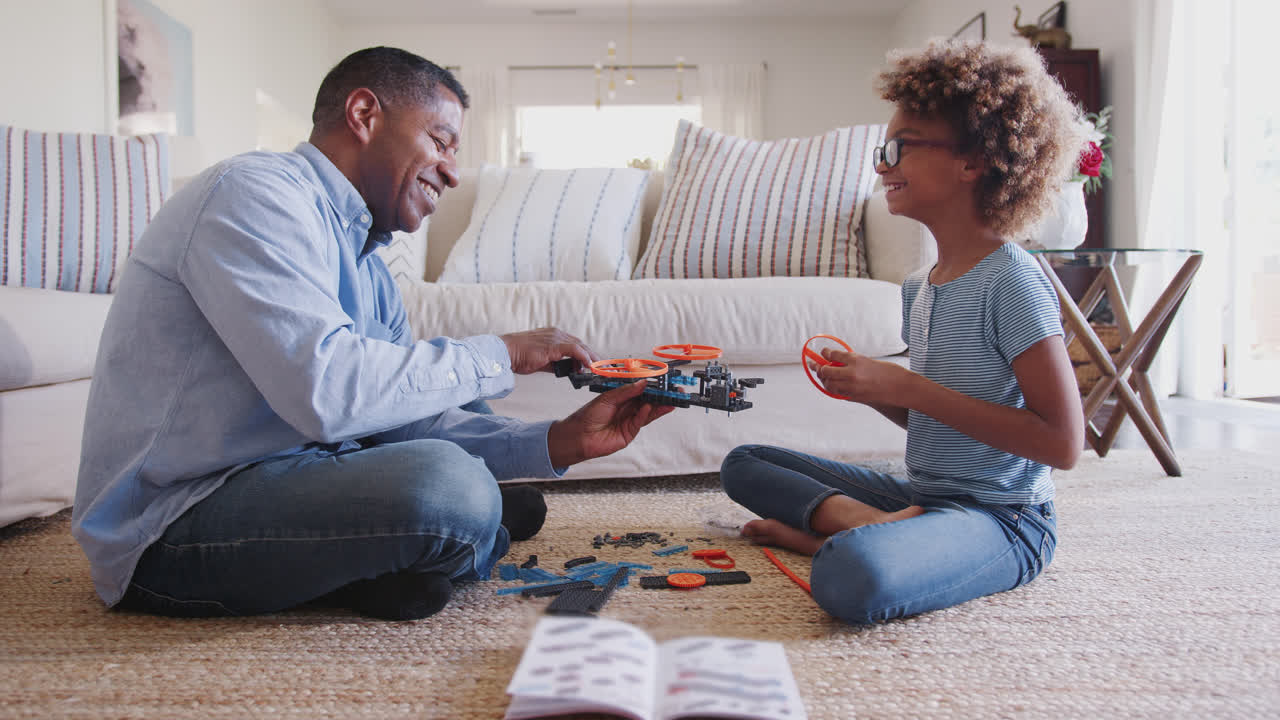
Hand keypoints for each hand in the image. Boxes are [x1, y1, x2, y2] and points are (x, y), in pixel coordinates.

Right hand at [500, 327, 599, 374]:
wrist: (505, 352)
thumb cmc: (519, 357)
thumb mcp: (541, 361)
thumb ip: (555, 364)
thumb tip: (567, 371)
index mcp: (553, 335)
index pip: (575, 344)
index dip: (587, 354)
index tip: (595, 365)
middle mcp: (556, 334)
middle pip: (581, 345)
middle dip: (593, 357)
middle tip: (603, 368)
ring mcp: (555, 338)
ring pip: (580, 347)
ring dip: (592, 359)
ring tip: (599, 370)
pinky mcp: (553, 345)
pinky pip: (574, 350)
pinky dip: (584, 358)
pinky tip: (589, 366)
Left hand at [546, 379, 675, 467]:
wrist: (578, 436)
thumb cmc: (588, 416)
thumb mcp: (607, 398)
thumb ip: (626, 391)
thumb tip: (643, 383)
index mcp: (622, 398)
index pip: (641, 390)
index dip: (652, 385)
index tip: (664, 380)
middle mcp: (627, 409)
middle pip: (648, 401)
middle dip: (661, 396)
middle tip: (674, 391)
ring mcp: (629, 421)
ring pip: (648, 412)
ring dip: (660, 406)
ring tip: (670, 400)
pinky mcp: (629, 433)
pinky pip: (640, 421)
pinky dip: (646, 414)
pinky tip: (649, 407)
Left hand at [813, 347, 909, 405]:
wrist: (901, 387)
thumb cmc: (889, 372)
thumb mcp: (868, 361)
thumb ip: (852, 361)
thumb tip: (836, 361)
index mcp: (856, 360)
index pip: (833, 354)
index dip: (825, 353)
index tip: (823, 352)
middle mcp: (852, 373)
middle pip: (826, 370)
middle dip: (819, 368)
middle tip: (816, 366)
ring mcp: (852, 386)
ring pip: (829, 383)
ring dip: (824, 380)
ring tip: (822, 376)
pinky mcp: (855, 397)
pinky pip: (837, 392)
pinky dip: (832, 388)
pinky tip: (832, 385)